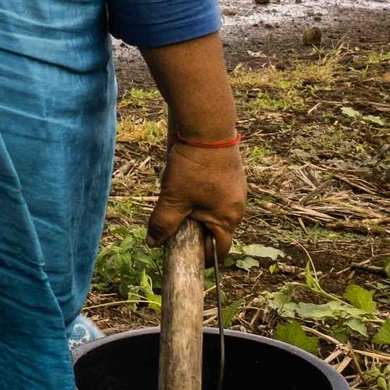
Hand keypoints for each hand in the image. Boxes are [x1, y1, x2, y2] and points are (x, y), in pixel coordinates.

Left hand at [147, 141, 246, 259]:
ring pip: (212, 210)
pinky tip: (184, 185)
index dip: (203, 258)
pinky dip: (198, 196)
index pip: (219, 250)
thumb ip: (163, 223)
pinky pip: (213, 194)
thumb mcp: (173, 199)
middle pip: (215, 230)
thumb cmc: (194, 168)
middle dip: (195, 233)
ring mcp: (234, 191)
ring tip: (176, 203)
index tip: (186, 260)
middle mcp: (236, 207)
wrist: (207, 130)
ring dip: (195, 212)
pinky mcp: (229, 176)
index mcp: (228, 219)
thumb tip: (153, 243)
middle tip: (174, 231)